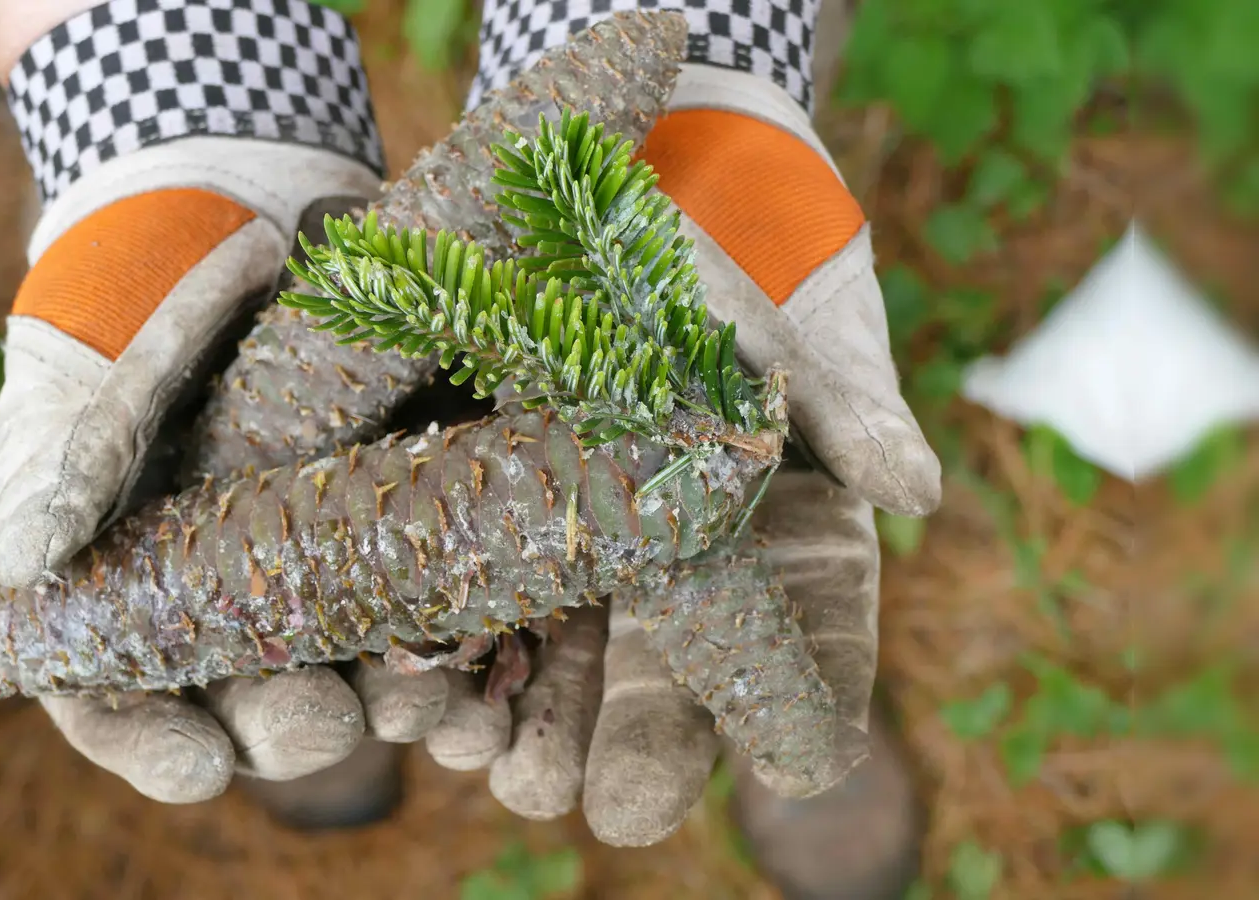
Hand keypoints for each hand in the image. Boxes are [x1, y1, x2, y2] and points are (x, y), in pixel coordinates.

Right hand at [0, 136, 444, 800]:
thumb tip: (25, 561)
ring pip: (351, 665)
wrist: (227, 201)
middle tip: (325, 722)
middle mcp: (224, 595)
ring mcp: (314, 559)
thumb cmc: (121, 297)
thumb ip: (61, 465)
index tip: (199, 766)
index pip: (121, 701)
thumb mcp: (79, 374)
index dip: (155, 748)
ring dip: (387, 701)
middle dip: (291, 728)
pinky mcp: (397, 513)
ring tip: (417, 700)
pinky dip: (461, 637)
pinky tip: (487, 667)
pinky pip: (432, 594)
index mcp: (124, 590)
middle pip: (252, 702)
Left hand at [407, 63, 942, 844]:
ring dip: (521, 722)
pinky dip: (445, 645)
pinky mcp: (502, 516)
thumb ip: (851, 412)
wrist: (645, 203)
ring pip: (560, 665)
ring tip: (493, 763)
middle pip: (659, 687)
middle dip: (625, 747)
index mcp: (778, 550)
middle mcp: (682, 574)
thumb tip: (913, 489)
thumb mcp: (806, 330)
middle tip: (596, 803)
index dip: (785, 715)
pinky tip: (416, 684)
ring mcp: (589, 553)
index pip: (796, 653)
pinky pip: (473, 599)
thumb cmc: (752, 275)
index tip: (771, 773)